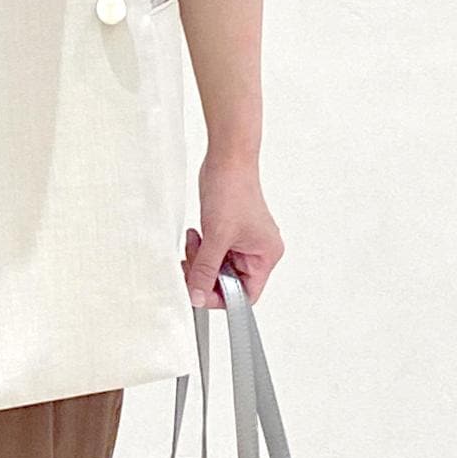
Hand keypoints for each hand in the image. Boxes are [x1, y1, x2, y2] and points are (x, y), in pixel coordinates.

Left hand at [184, 155, 283, 309]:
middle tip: (191, 265)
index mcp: (266, 256)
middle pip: (228, 283)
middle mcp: (257, 252)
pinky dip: (200, 250)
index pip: (246, 294)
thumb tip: (196, 295)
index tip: (200, 293)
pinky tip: (196, 235)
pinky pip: (211, 254)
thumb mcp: (217, 236)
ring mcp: (242, 243)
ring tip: (195, 242)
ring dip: (200, 260)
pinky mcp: (228, 234)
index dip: (222, 297)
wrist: (227, 159)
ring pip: (216, 268)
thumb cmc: (234, 189)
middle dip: (205, 274)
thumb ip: (205, 270)